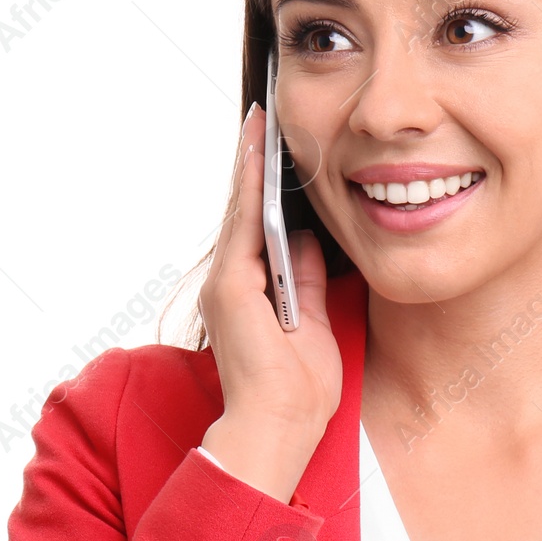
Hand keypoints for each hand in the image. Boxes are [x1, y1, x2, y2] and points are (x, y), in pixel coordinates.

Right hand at [198, 102, 342, 501]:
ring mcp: (226, 283)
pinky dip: (250, 188)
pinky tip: (259, 155)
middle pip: (244, 210)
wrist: (282, 423)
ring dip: (250, 164)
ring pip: (240, 211)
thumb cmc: (301, 387)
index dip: (264, 186)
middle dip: (253, 163)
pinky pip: (244, 226)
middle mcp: (230, 282)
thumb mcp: (315, 319)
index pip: (257, 226)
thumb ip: (308, 279)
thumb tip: (312, 241)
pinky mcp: (231, 287)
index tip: (274, 147)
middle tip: (262, 116)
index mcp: (250, 291)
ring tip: (260, 121)